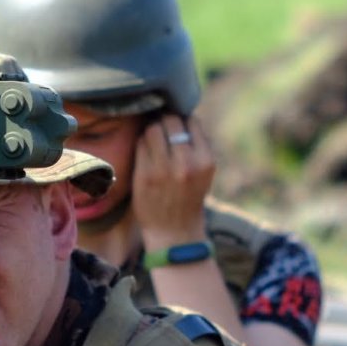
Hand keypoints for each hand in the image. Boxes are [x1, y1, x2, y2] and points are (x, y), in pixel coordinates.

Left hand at [132, 113, 215, 248]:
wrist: (175, 233)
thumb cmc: (188, 197)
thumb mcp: (202, 170)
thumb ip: (195, 144)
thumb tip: (179, 112)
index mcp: (206, 160)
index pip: (191, 121)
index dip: (182, 120)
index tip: (175, 125)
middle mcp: (187, 162)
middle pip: (171, 120)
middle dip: (165, 121)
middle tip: (161, 128)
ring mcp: (164, 169)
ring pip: (153, 129)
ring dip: (151, 131)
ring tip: (153, 141)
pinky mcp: (144, 175)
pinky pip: (140, 145)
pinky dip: (142, 144)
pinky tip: (145, 153)